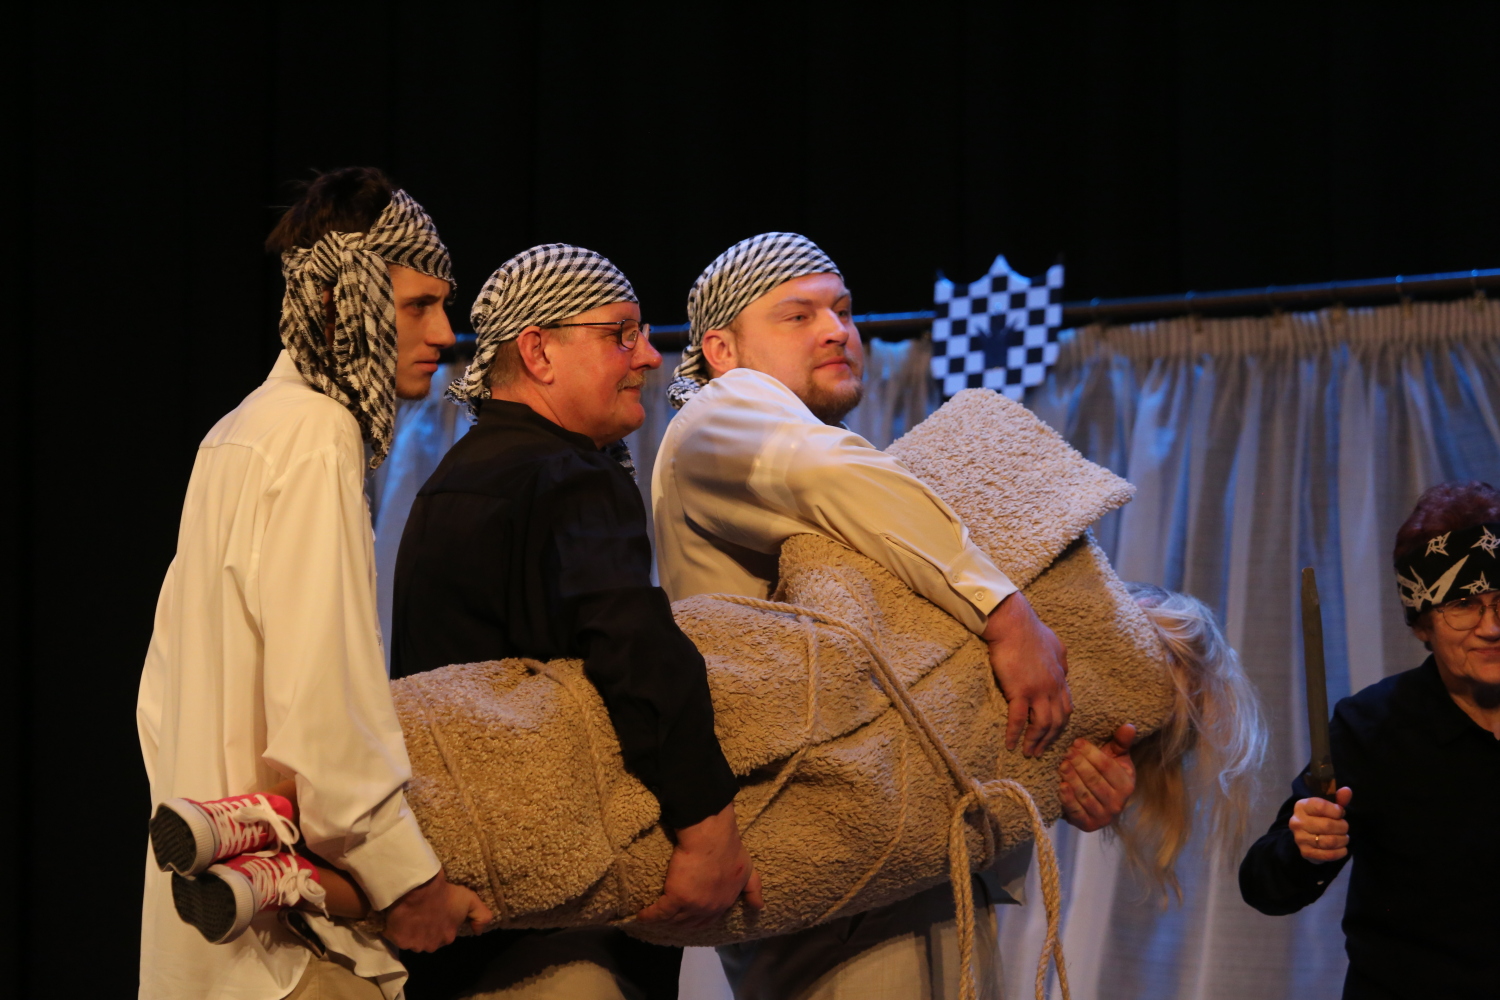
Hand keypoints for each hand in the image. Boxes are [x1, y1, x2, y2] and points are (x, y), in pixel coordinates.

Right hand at [383, 869, 492, 951]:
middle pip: (428, 939)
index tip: (436, 910)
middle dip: (426, 929)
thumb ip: (481, 916)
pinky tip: (399, 917)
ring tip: (410, 914)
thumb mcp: (470, 900)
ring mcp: (414, 945)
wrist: (419, 890)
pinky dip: (398, 930)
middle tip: (422, 912)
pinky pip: (397, 937)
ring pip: (413, 939)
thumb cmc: (445, 894)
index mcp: (448, 937)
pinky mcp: (398, 941)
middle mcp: (431, 945)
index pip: (444, 933)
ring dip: (412, 930)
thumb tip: (479, 931)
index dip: (440, 922)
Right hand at [636, 803, 762, 927]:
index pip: (710, 918)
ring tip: (653, 918)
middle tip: (669, 919)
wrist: (711, 837)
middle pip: (691, 922)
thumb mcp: (748, 870)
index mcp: (725, 902)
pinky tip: (641, 916)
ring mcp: (693, 906)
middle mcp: (710, 908)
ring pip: (674, 919)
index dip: (698, 919)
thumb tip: (759, 907)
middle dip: (680, 923)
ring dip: (664, 921)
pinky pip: (659, 913)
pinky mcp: (676, 898)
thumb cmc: (729, 847)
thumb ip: (754, 888)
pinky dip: (649, 916)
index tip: (689, 918)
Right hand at [981, 592, 1072, 755]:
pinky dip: (1016, 734)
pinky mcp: (1020, 690)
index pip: (1067, 707)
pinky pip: (1019, 719)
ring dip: (1036, 742)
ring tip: (1028, 753)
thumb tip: (1065, 669)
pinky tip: (1010, 745)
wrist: (1013, 624)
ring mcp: (1038, 690)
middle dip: (1051, 739)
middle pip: (1058, 721)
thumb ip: (1062, 660)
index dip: (1061, 724)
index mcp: (1061, 677)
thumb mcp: (1056, 645)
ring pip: (1042, 724)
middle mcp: (1053, 687)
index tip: (1053, 735)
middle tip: (1041, 751)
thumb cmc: (1030, 631)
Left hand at [1059, 724, 1136, 830]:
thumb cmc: (1106, 774)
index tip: (1077, 742)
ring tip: (1061, 765)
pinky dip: (1067, 798)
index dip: (1091, 753)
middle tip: (1066, 752)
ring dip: (1071, 778)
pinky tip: (1061, 785)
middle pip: (1094, 780)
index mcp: (1127, 785)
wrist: (1097, 802)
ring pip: (1084, 794)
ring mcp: (1103, 816)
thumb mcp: (1115, 757)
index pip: (1107, 767)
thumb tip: (1129, 726)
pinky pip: (1076, 811)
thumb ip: (1120, 742)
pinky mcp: (1088, 825)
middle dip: (1078, 764)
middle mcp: (1118, 803)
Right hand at [1290, 786, 1351, 862]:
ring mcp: (1300, 838)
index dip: (1336, 810)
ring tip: (1344, 838)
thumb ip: (1338, 799)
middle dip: (1343, 827)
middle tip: (1345, 827)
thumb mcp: (1328, 806)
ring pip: (1330, 841)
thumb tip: (1347, 790)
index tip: (1340, 813)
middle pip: (1327, 825)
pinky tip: (1342, 849)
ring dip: (1343, 840)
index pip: (1321, 806)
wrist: (1306, 835)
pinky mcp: (1306, 852)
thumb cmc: (1319, 817)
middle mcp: (1297, 822)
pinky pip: (1328, 855)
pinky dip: (1340, 852)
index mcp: (1301, 806)